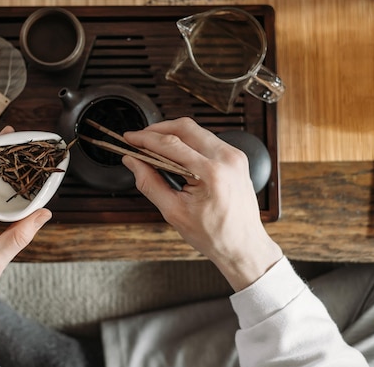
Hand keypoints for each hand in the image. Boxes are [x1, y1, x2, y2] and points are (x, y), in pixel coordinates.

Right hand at [122, 118, 281, 291]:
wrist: (243, 246)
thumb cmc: (214, 235)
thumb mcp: (173, 212)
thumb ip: (149, 183)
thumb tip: (133, 162)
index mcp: (211, 173)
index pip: (170, 144)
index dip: (145, 138)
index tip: (129, 138)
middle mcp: (227, 158)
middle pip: (185, 127)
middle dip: (157, 130)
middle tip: (139, 140)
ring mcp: (234, 156)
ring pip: (196, 130)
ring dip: (172, 134)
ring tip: (154, 148)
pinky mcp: (236, 157)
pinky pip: (207, 139)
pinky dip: (187, 142)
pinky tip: (174, 154)